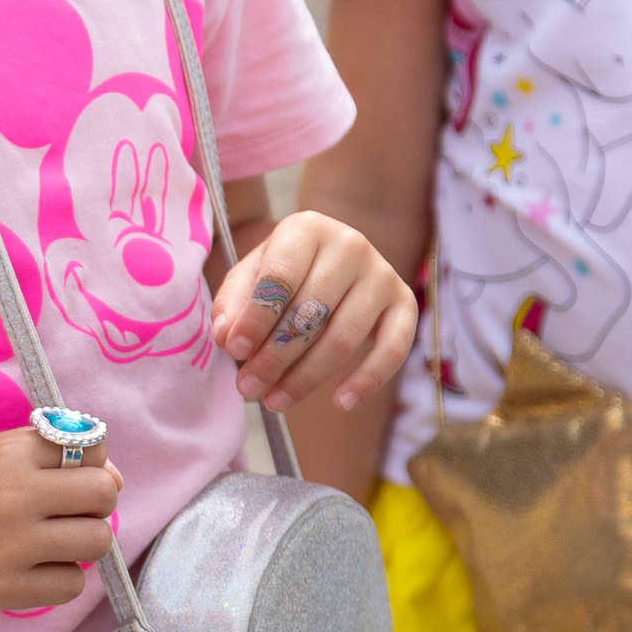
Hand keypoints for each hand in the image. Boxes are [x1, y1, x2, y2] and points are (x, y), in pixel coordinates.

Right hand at [0, 427, 124, 610]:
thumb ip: (57, 454)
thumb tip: (115, 480)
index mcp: (12, 455)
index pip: (92, 450)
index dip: (88, 465)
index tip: (66, 478)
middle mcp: (13, 498)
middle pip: (103, 496)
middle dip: (94, 503)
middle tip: (66, 512)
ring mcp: (10, 548)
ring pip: (97, 542)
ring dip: (82, 542)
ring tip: (51, 541)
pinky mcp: (6, 590)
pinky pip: (73, 584)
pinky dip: (60, 577)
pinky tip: (33, 568)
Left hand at [215, 213, 422, 419]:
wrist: (330, 262)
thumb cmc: (283, 273)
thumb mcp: (249, 278)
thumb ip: (233, 304)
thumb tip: (227, 337)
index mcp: (307, 228)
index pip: (281, 276)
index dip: (256, 317)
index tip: (234, 350)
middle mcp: (350, 245)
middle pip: (312, 311)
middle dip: (275, 356)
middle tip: (248, 388)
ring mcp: (381, 274)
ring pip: (345, 336)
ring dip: (306, 376)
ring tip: (274, 401)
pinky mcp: (404, 303)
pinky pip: (393, 349)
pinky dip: (368, 379)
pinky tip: (341, 402)